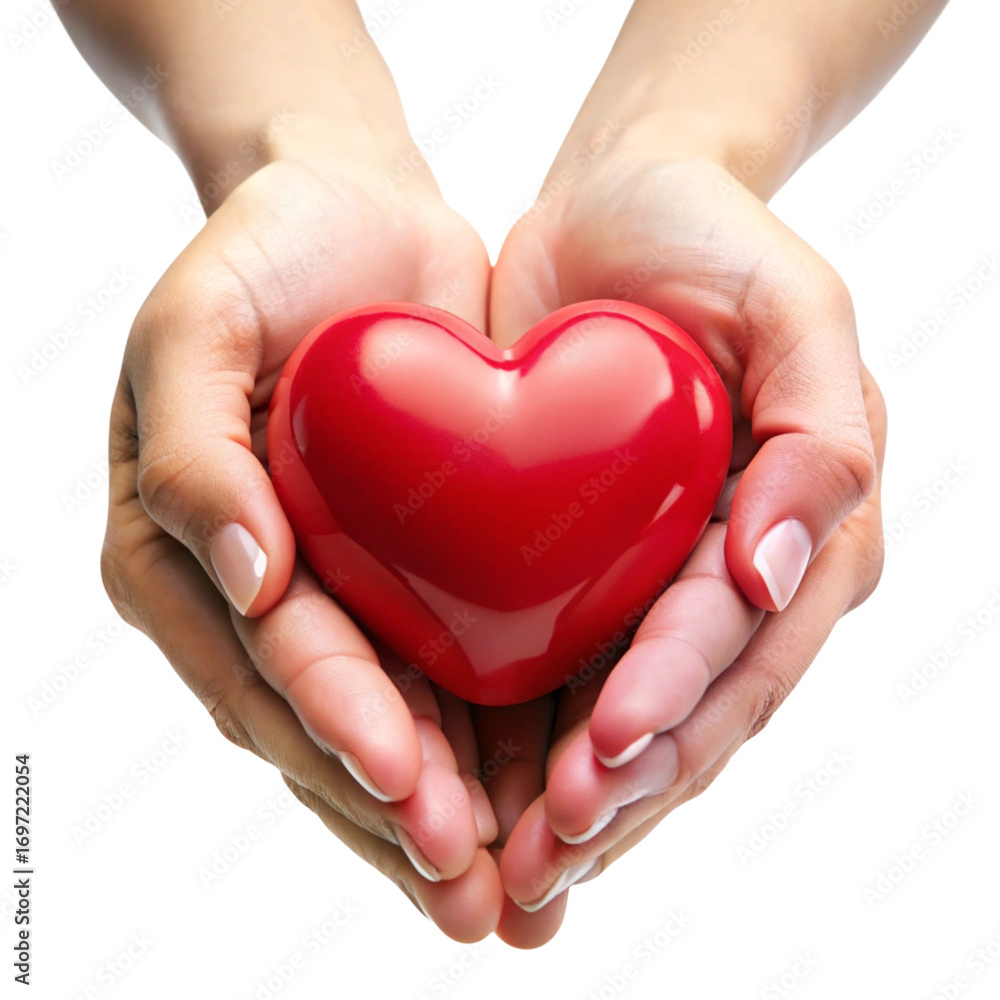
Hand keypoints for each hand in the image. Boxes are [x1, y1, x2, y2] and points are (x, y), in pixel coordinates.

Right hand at [101, 138, 509, 940]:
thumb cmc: (262, 254)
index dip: (335, 732)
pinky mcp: (412, 568)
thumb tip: (238, 573)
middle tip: (477, 900)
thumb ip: (191, 449)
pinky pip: (450, 666)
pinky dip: (493, 739)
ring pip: (392, 723)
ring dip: (451, 811)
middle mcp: (258, 591)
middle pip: (327, 725)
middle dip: (400, 816)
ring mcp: (338, 588)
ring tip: (518, 893)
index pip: (264, 665)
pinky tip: (548, 794)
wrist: (352, 209)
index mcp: (184, 550)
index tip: (411, 793)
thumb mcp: (193, 326)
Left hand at [487, 145, 884, 944]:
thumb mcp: (795, 309)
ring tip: (511, 868)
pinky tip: (478, 798)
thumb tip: (790, 574)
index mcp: (804, 527)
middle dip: (624, 788)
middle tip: (548, 857)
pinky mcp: (585, 570)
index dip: (680, 705)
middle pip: (689, 710)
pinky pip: (559, 671)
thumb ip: (822, 437)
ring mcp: (661, 583)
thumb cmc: (711, 244)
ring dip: (574, 799)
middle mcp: (738, 575)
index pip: (744, 645)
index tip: (605, 756)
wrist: (617, 209)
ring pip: (625, 718)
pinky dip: (524, 742)